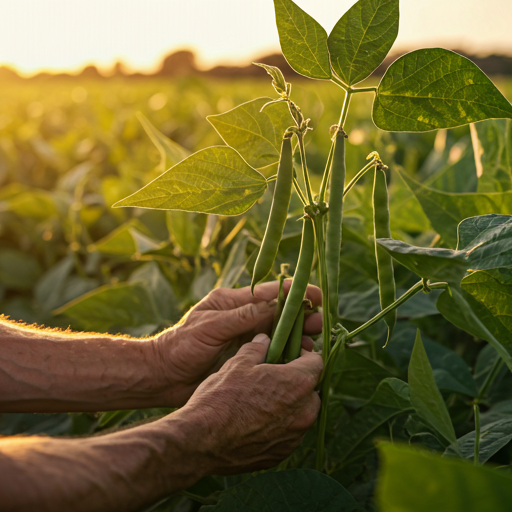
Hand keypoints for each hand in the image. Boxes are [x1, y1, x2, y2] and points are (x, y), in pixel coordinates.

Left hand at [155, 281, 321, 405]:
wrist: (163, 376)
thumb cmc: (181, 346)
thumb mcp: (209, 327)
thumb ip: (241, 317)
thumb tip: (274, 305)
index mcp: (233, 302)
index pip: (268, 293)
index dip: (294, 292)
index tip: (316, 296)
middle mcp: (243, 318)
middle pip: (279, 313)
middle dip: (301, 316)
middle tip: (319, 325)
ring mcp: (246, 338)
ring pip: (279, 333)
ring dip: (297, 337)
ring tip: (313, 345)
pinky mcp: (246, 357)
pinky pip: (272, 352)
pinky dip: (286, 354)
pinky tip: (298, 360)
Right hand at [174, 333, 322, 474]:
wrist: (202, 441)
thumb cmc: (221, 398)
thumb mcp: (238, 363)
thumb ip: (257, 349)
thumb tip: (264, 340)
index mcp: (297, 383)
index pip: (317, 362)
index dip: (304, 355)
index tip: (290, 355)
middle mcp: (303, 412)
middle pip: (312, 390)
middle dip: (298, 382)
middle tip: (276, 377)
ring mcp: (294, 437)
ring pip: (302, 414)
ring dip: (290, 405)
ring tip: (265, 400)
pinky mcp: (282, 454)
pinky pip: (289, 435)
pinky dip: (280, 426)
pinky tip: (258, 420)